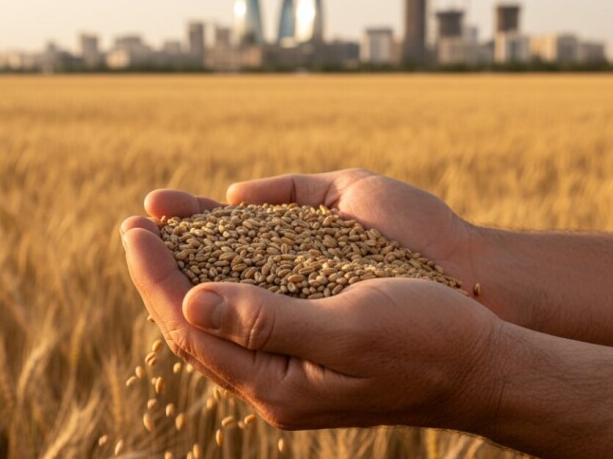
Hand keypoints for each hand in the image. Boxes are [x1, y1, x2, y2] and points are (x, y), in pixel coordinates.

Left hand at [121, 169, 503, 429]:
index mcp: (276, 385)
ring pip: (218, 324)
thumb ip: (269, 320)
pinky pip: (247, 320)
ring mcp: (291, 373)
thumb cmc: (427, 339)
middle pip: (193, 329)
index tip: (132, 230)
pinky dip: (223, 286)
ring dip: (186, 279)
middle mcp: (274, 386)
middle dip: (159, 276)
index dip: (154, 277)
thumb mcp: (350, 327)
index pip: (189, 329)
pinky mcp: (309, 355)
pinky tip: (218, 263)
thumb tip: (191, 300)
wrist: (480, 364)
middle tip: (135, 226)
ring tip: (164, 238)